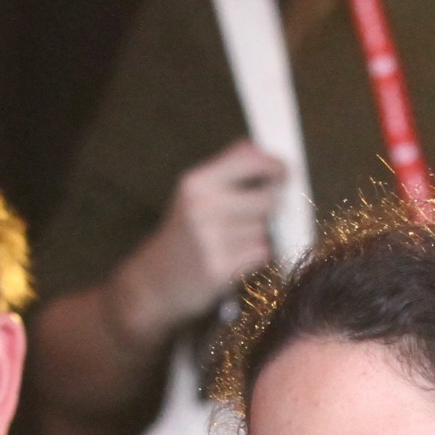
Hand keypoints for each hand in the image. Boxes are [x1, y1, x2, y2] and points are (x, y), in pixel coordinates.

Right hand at [116, 140, 289, 338]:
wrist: (153, 283)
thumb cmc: (182, 235)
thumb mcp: (192, 195)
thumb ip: (227, 172)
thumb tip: (265, 152)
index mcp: (196, 182)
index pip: (249, 158)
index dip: (274, 164)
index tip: (282, 172)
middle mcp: (202, 207)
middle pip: (267, 197)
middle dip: (269, 206)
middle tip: (257, 214)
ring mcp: (211, 240)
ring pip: (264, 228)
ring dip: (258, 235)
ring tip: (233, 242)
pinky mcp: (220, 270)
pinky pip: (261, 254)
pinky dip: (255, 257)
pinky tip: (234, 260)